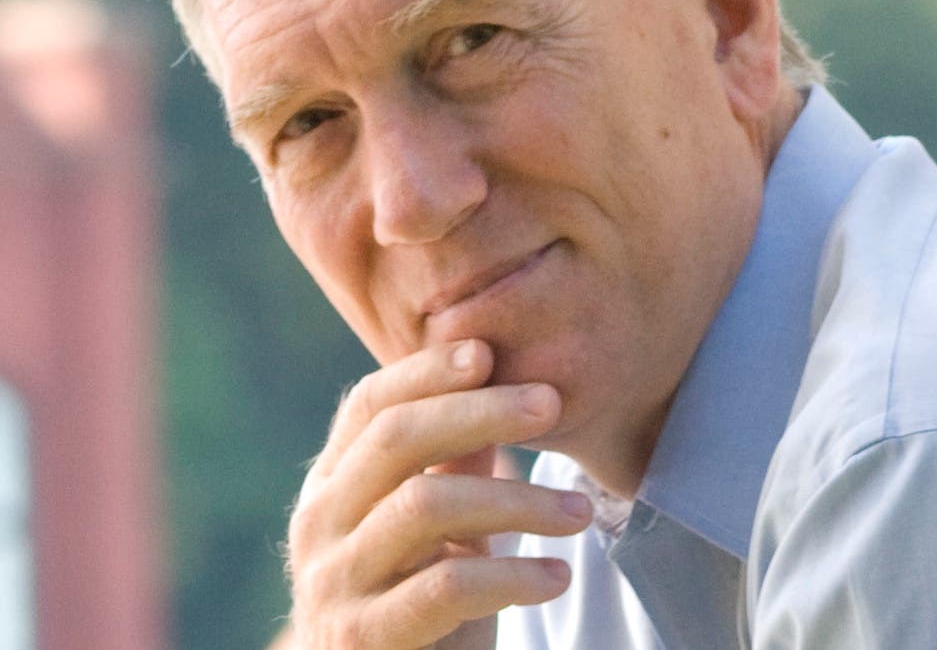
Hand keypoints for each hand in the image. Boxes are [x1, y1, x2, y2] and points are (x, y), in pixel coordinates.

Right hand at [286, 339, 591, 648]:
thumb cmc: (415, 603)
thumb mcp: (436, 527)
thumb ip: (450, 463)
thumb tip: (490, 378)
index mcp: (331, 481)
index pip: (369, 403)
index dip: (425, 370)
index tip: (487, 352)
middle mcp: (319, 522)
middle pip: (396, 439)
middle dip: (479, 411)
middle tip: (549, 402)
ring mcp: (333, 580)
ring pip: (424, 505)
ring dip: (515, 499)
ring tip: (579, 511)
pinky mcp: (363, 638)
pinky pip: (443, 588)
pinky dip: (509, 577)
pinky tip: (557, 576)